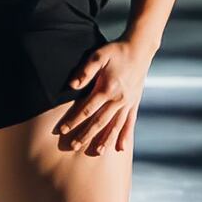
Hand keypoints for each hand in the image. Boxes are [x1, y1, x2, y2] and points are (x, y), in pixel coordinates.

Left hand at [49, 34, 151, 155]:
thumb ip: (85, 71)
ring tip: (97, 152)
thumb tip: (71, 85)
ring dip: (105, 140)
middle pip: (100, 122)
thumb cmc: (116, 51)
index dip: (74, 120)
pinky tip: (121, 148)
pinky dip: (125, 136)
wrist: (139, 49)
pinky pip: (130, 123)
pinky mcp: (134, 103)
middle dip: (86, 135)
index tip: (62, 130)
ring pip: (115, 126)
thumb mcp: (98, 55)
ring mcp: (128, 103)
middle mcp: (118, 99)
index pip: (87, 109)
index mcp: (107, 88)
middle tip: (74, 146)